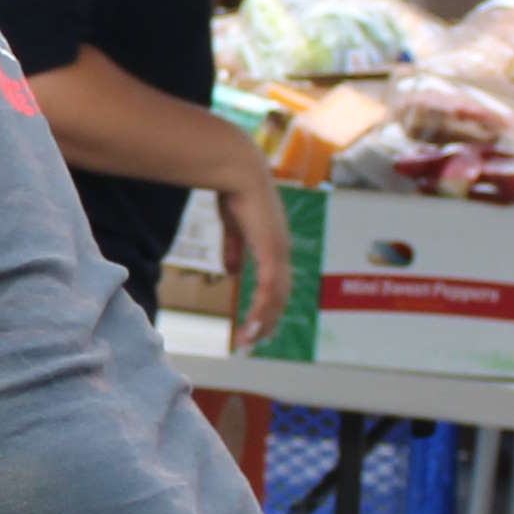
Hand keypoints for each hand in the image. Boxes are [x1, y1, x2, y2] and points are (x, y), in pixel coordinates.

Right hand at [217, 151, 298, 344]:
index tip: (256, 324)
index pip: (277, 284)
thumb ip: (234, 249)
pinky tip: (252, 323)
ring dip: (263, 321)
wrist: (239, 172)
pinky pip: (269, 288)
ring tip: (249, 340)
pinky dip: (262, 309)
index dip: (268, 306)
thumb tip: (232, 272)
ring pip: (277, 297)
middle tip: (253, 342)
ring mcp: (279, 252)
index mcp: (274, 245)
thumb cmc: (234, 192)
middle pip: (280, 296)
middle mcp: (281, 251)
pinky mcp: (270, 251)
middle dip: (267, 321)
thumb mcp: (232, 227)